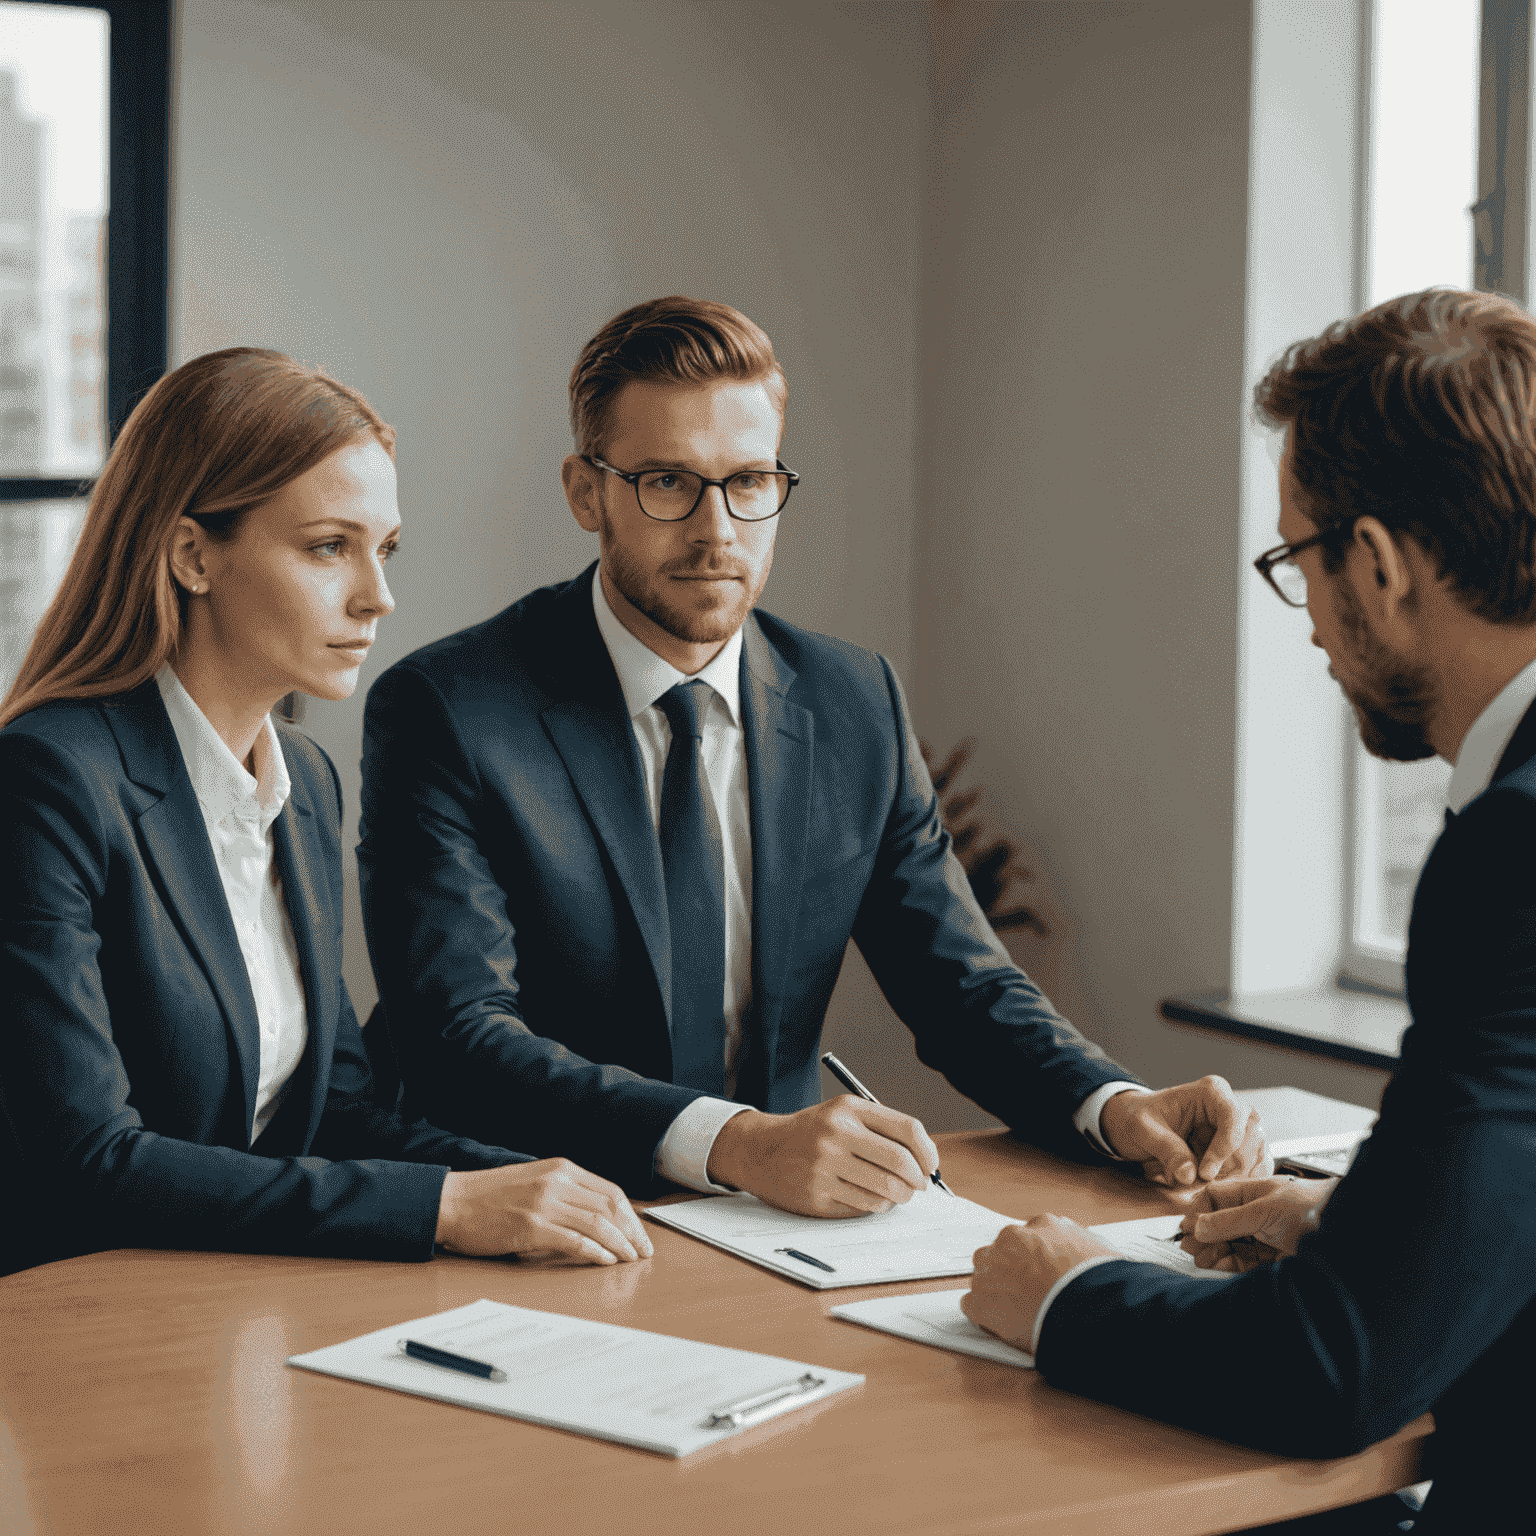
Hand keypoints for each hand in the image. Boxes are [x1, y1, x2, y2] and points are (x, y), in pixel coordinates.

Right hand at [435, 1159, 653, 1263]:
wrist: (452, 1202)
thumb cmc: (490, 1196)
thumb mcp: (534, 1181)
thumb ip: (564, 1191)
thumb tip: (597, 1216)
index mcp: (561, 1168)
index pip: (610, 1191)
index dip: (632, 1215)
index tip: (641, 1234)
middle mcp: (557, 1181)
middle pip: (610, 1207)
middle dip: (633, 1232)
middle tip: (644, 1251)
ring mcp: (544, 1203)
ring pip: (598, 1224)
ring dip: (620, 1244)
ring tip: (630, 1260)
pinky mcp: (531, 1226)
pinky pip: (574, 1240)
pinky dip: (595, 1252)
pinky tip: (606, 1261)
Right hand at [705, 1097, 939, 1216]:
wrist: (761, 1149)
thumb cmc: (812, 1132)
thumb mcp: (843, 1114)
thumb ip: (882, 1130)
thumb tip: (925, 1162)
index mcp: (848, 1109)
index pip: (907, 1129)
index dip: (928, 1152)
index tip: (931, 1165)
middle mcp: (836, 1134)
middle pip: (900, 1162)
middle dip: (917, 1180)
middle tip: (918, 1185)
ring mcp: (824, 1165)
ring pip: (885, 1190)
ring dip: (899, 1197)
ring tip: (896, 1194)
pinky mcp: (816, 1194)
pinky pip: (864, 1206)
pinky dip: (877, 1206)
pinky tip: (872, 1198)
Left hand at [960, 1216, 1118, 1350]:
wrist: (1087, 1311)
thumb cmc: (1099, 1283)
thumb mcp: (1099, 1248)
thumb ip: (1082, 1243)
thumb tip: (1084, 1247)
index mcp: (1042, 1225)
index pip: (1028, 1238)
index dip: (1033, 1261)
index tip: (1040, 1276)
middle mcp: (1011, 1240)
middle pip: (1001, 1253)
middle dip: (1010, 1272)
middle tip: (1028, 1295)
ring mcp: (991, 1269)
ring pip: (984, 1277)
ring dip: (996, 1291)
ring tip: (1018, 1312)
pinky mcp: (980, 1300)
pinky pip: (973, 1306)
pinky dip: (985, 1317)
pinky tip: (1005, 1326)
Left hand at [1098, 1077, 1271, 1186]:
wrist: (1136, 1124)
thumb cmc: (1139, 1118)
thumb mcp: (1143, 1129)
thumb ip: (1166, 1149)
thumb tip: (1189, 1175)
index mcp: (1211, 1092)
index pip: (1233, 1118)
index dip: (1223, 1148)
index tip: (1205, 1174)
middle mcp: (1231, 1107)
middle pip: (1249, 1141)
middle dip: (1227, 1170)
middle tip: (1201, 1187)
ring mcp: (1239, 1129)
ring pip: (1254, 1159)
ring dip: (1230, 1180)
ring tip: (1199, 1187)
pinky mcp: (1239, 1149)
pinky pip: (1252, 1170)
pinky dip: (1234, 1184)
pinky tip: (1213, 1191)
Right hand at [1177, 1175, 1336, 1271]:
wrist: (1346, 1232)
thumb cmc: (1312, 1208)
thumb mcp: (1264, 1210)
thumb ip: (1229, 1220)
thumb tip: (1198, 1225)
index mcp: (1252, 1193)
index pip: (1215, 1198)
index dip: (1199, 1211)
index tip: (1186, 1226)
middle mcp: (1256, 1213)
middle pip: (1220, 1224)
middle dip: (1204, 1235)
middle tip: (1189, 1247)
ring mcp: (1264, 1236)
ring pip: (1230, 1244)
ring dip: (1214, 1251)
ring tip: (1201, 1259)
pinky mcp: (1273, 1258)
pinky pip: (1244, 1261)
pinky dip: (1229, 1264)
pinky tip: (1219, 1265)